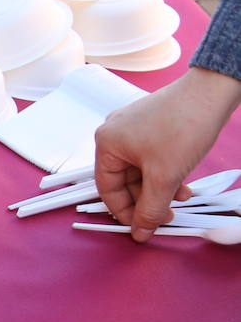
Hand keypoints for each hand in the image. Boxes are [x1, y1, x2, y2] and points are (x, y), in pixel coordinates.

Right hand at [94, 67, 240, 241]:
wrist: (213, 90)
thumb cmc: (185, 122)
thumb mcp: (164, 177)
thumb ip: (150, 210)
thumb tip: (140, 232)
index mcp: (107, 144)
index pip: (108, 189)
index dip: (125, 212)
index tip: (141, 227)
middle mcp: (115, 133)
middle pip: (125, 181)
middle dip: (147, 200)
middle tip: (164, 215)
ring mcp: (133, 127)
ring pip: (140, 170)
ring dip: (159, 188)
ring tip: (179, 198)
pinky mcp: (152, 124)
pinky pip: (151, 157)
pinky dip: (164, 172)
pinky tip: (181, 181)